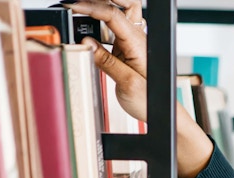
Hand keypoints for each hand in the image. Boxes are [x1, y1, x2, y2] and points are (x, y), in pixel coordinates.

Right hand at [64, 0, 147, 121]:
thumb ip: (106, 62)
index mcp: (139, 44)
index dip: (92, 7)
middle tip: (80, 2)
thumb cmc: (150, 100)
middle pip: (125, 3)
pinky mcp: (125, 48)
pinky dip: (99, 21)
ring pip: (120, 12)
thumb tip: (86, 43)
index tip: (73, 6)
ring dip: (101, 7)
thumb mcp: (127, 84)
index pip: (114, 15)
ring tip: (80, 10)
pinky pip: (113, 27)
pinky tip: (87, 25)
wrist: (161, 111)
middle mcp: (137, 39)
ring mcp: (132, 41)